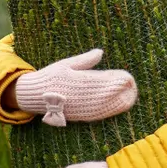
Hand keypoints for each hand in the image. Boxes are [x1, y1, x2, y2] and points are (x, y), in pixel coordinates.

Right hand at [14, 49, 136, 126]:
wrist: (33, 95)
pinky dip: (108, 112)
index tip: (128, 77)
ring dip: (118, 102)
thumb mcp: (66, 64)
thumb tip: (100, 52)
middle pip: (107, 94)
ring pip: (103, 106)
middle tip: (133, 87)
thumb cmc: (50, 77)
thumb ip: (85, 60)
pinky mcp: (77, 115)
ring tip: (130, 97)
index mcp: (78, 81)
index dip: (117, 80)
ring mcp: (79, 107)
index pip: (103, 80)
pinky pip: (96, 115)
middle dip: (121, 91)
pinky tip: (117, 108)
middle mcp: (80, 95)